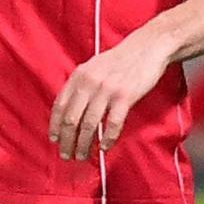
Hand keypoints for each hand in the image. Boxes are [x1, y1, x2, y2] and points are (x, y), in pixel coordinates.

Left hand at [49, 32, 174, 160]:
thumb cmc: (121, 60)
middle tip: (67, 156)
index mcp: (78, 75)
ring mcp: (107, 89)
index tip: (55, 141)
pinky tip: (104, 147)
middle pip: (71, 119)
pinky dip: (107, 139)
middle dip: (67, 141)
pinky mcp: (125, 96)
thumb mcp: (93, 67)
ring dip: (84, 144)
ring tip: (83, 156)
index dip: (55, 126)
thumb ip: (81, 85)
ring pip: (89, 125)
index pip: (60, 106)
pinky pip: (112, 124)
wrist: (148, 47)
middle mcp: (89, 82)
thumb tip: (69, 111)